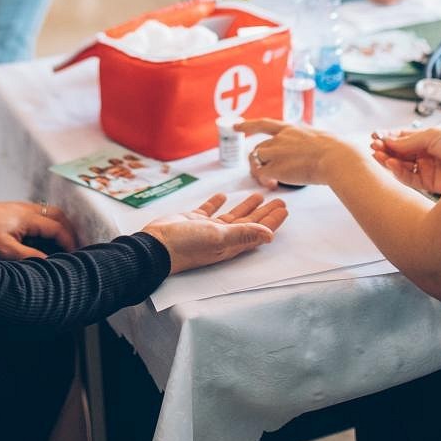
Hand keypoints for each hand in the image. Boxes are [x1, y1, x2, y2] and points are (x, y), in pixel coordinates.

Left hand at [0, 201, 78, 259]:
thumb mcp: (6, 251)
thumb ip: (30, 257)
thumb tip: (49, 261)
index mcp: (27, 217)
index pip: (57, 227)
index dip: (69, 241)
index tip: (75, 254)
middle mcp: (25, 208)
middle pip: (57, 214)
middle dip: (69, 230)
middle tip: (75, 246)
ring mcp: (17, 208)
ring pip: (47, 213)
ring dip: (58, 226)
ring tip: (62, 243)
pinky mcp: (10, 211)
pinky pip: (36, 214)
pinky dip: (46, 225)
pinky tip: (42, 238)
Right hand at [140, 193, 286, 273]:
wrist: (155, 245)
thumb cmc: (186, 245)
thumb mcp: (218, 237)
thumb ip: (244, 234)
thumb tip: (270, 235)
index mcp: (231, 244)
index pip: (258, 231)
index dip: (272, 221)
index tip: (285, 209)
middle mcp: (222, 238)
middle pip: (249, 223)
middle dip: (264, 212)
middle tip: (279, 200)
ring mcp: (207, 229)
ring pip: (232, 216)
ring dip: (246, 207)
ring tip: (258, 195)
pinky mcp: (193, 221)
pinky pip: (209, 210)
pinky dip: (217, 202)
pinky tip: (224, 195)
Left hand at [237, 119, 357, 187]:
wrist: (335, 158)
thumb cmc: (335, 150)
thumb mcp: (319, 136)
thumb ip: (309, 139)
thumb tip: (315, 144)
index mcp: (291, 129)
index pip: (264, 124)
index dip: (249, 125)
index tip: (237, 126)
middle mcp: (280, 138)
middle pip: (259, 148)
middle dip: (260, 161)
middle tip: (266, 174)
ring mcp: (276, 152)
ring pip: (257, 160)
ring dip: (260, 170)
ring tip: (271, 181)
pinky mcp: (276, 168)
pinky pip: (261, 174)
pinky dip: (263, 180)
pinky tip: (273, 185)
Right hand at [370, 127, 440, 193]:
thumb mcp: (432, 136)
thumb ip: (408, 141)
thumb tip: (388, 141)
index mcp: (425, 139)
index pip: (401, 139)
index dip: (388, 138)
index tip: (376, 136)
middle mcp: (423, 154)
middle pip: (398, 153)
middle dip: (385, 149)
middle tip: (374, 146)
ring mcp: (425, 169)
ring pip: (400, 166)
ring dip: (388, 161)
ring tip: (380, 155)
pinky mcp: (427, 184)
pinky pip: (408, 179)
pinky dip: (398, 172)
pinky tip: (392, 164)